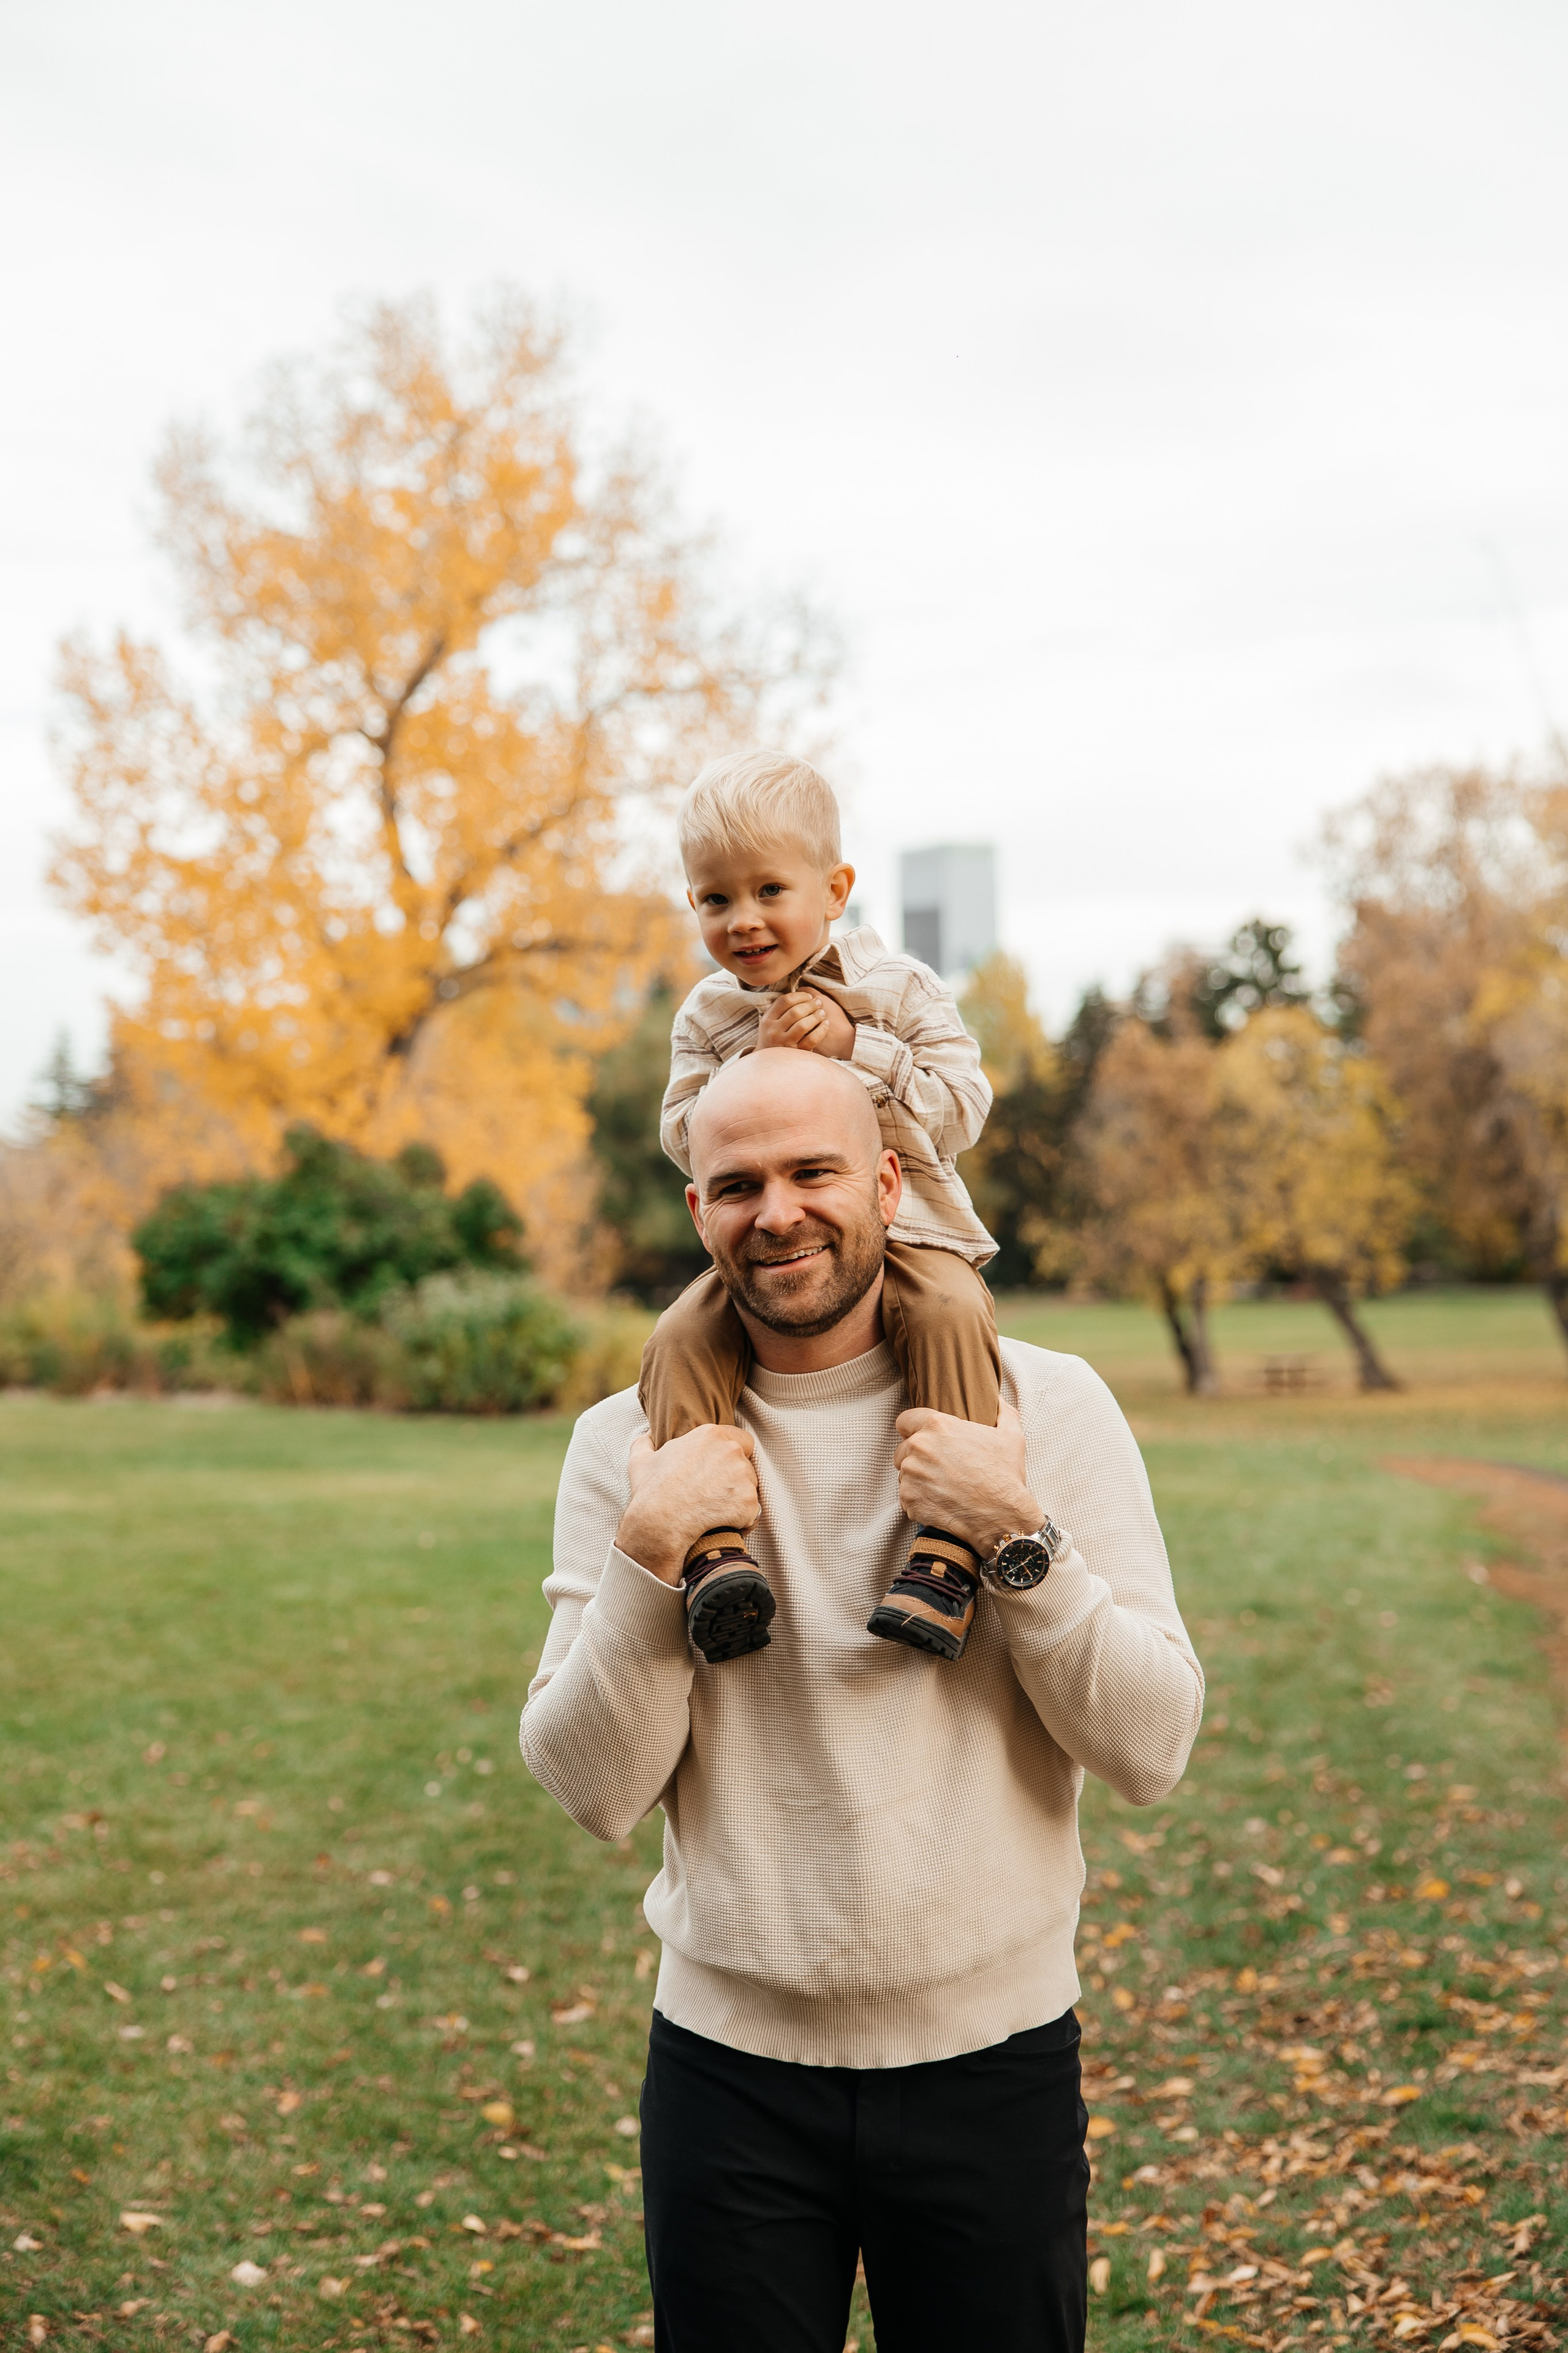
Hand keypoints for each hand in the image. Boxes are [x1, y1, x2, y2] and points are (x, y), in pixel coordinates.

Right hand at [615, 1425, 760, 1585]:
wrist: (659, 1524)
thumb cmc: (650, 1492)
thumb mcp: (640, 1462)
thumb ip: (645, 1443)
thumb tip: (649, 1435)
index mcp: (710, 1435)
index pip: (741, 1440)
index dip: (733, 1456)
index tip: (719, 1471)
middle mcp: (731, 1450)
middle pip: (746, 1464)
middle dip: (735, 1478)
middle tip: (714, 1494)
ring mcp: (743, 1476)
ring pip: (750, 1488)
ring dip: (738, 1499)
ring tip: (715, 1511)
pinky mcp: (748, 1502)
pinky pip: (752, 1512)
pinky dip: (741, 1520)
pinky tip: (722, 1524)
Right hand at [755, 988, 856, 1058]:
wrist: (769, 1064)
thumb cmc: (774, 1037)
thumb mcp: (770, 1022)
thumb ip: (780, 1009)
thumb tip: (799, 991)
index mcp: (767, 1020)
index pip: (785, 1001)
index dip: (800, 996)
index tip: (809, 996)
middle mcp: (773, 1031)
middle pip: (795, 1011)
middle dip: (810, 1005)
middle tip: (819, 1003)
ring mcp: (784, 1043)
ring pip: (803, 1025)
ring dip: (816, 1016)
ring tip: (822, 1013)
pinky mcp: (795, 1053)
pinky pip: (812, 1039)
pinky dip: (821, 1030)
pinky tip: (826, 1024)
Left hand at [893, 1403, 1041, 1562]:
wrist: (1002, 1517)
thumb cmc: (1005, 1476)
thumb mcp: (1011, 1435)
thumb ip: (1002, 1411)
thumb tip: (998, 1400)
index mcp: (937, 1426)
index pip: (904, 1421)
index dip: (912, 1429)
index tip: (921, 1438)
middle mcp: (919, 1448)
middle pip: (903, 1449)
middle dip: (917, 1457)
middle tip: (939, 1469)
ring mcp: (911, 1475)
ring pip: (904, 1474)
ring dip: (918, 1480)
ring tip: (942, 1488)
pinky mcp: (909, 1500)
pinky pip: (906, 1497)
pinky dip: (919, 1501)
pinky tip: (940, 1503)